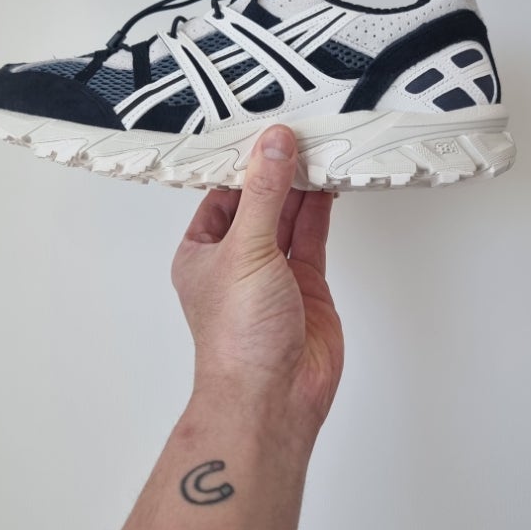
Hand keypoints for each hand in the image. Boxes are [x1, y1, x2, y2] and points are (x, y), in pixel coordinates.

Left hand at [172, 125, 343, 437]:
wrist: (274, 396)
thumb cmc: (238, 339)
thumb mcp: (245, 249)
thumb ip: (263, 193)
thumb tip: (272, 146)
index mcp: (203, 251)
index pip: (221, 193)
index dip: (242, 163)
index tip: (263, 133)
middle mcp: (236, 260)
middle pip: (257, 201)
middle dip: (275, 171)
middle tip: (296, 137)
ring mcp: (272, 272)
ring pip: (287, 216)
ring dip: (301, 188)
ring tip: (316, 152)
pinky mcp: (305, 284)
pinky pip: (312, 237)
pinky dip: (320, 211)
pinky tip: (327, 187)